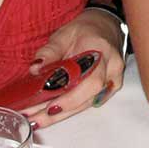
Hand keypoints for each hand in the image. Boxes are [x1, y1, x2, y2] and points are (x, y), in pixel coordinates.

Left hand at [22, 9, 127, 126]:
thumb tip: (35, 68)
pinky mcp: (110, 88)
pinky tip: (50, 115)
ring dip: (62, 114)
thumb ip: (49, 52)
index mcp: (99, 49)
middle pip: (88, 97)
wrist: (104, 27)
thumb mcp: (63, 35)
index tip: (49, 107)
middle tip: (35, 119)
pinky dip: (69, 110)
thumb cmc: (83, 30)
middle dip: (60, 111)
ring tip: (37, 120)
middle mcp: (111, 66)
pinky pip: (89, 102)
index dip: (71, 97)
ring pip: (87, 103)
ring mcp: (114, 78)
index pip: (89, 79)